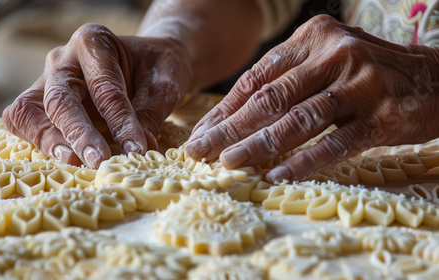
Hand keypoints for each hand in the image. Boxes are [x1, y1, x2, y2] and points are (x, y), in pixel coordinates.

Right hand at [3, 23, 191, 167]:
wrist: (145, 63)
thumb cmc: (154, 69)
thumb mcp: (164, 85)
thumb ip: (150, 115)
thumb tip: (139, 150)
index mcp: (93, 42)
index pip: (104, 86)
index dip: (120, 121)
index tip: (136, 149)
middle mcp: (63, 59)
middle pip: (60, 98)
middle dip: (78, 134)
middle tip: (98, 161)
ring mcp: (46, 81)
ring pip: (29, 110)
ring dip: (49, 141)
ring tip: (75, 163)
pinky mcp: (39, 103)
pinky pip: (25, 122)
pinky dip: (39, 142)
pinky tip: (64, 159)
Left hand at [185, 15, 438, 182]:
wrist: (435, 78)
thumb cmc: (366, 73)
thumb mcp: (325, 62)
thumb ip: (287, 81)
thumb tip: (234, 117)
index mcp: (313, 39)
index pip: (257, 78)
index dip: (225, 109)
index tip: (200, 133)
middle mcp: (334, 55)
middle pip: (270, 98)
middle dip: (229, 128)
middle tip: (199, 152)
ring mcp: (359, 85)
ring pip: (297, 120)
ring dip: (258, 145)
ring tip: (229, 164)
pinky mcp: (381, 116)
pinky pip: (334, 143)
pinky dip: (303, 161)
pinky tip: (276, 176)